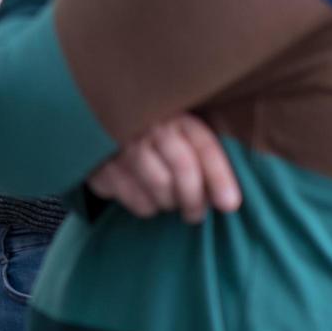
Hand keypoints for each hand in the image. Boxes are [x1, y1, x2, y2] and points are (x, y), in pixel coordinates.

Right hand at [87, 115, 240, 222]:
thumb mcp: (181, 138)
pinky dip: (146, 207)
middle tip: (195, 214)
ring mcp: (121, 144)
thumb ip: (203, 160)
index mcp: (175, 116)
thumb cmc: (154, 141)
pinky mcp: (101, 165)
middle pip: (183, 168)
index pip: (203, 146)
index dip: (220, 178)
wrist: (102, 128)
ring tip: (169, 203)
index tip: (229, 205)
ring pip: (159, 186)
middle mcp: (148, 126)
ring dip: (169, 203)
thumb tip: (228, 202)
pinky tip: (145, 198)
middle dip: (194, 199)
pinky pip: (135, 199)